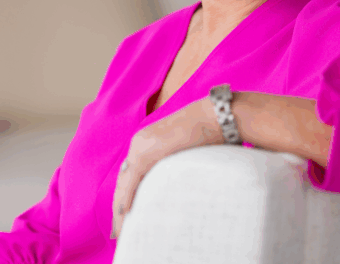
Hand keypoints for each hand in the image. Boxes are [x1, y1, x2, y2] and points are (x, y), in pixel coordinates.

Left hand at [111, 97, 222, 239]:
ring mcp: (140, 147)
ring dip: (121, 208)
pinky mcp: (146, 154)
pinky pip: (131, 182)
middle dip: (119, 207)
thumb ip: (172, 164)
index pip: (129, 174)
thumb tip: (171, 187)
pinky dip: (126, 200)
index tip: (124, 216)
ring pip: (124, 183)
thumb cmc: (207, 132)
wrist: (214, 117)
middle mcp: (139, 143)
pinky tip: (125, 215)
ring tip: (122, 231)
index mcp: (146, 141)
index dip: (125, 195)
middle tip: (118, 231)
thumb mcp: (185, 152)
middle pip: (123, 181)